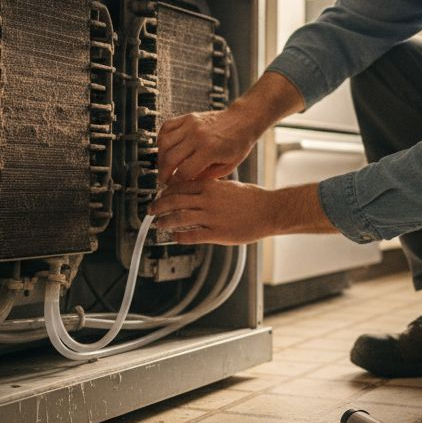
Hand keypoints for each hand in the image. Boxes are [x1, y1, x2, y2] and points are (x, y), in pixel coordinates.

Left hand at [147, 180, 336, 244]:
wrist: (269, 210)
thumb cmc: (253, 199)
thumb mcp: (229, 185)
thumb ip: (212, 187)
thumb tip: (197, 189)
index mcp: (210, 186)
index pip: (179, 186)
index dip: (165, 192)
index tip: (160, 195)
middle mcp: (208, 200)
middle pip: (174, 201)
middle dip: (158, 206)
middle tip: (151, 210)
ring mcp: (211, 217)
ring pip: (179, 218)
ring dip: (165, 221)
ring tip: (159, 225)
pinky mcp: (217, 233)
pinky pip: (192, 235)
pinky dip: (180, 236)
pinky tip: (176, 237)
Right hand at [156, 108, 256, 184]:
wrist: (243, 120)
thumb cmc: (238, 145)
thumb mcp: (227, 166)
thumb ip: (206, 176)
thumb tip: (185, 182)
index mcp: (210, 150)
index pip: (183, 172)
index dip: (175, 183)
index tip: (173, 187)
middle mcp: (198, 136)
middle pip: (169, 159)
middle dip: (163, 173)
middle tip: (163, 180)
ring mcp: (191, 124)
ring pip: (164, 143)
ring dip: (160, 157)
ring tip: (164, 166)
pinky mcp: (188, 117)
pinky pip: (166, 127)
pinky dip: (161, 139)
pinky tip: (165, 149)